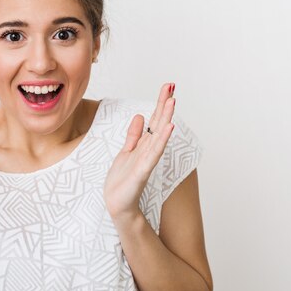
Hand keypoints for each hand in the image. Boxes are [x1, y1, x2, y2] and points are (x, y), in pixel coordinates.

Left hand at [103, 83, 175, 223]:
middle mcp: (148, 150)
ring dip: (165, 118)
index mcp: (144, 144)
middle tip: (172, 87)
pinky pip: (153, 153)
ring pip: (158, 135)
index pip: (154, 119)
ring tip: (172, 102)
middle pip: (158, 123)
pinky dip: (161, 140)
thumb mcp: (126, 151)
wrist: (118, 203)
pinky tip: (168, 128)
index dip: (160, 103)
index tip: (168, 86)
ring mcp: (147, 160)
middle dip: (164, 105)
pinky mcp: (142, 171)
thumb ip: (134, 135)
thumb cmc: (122, 180)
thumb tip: (141, 116)